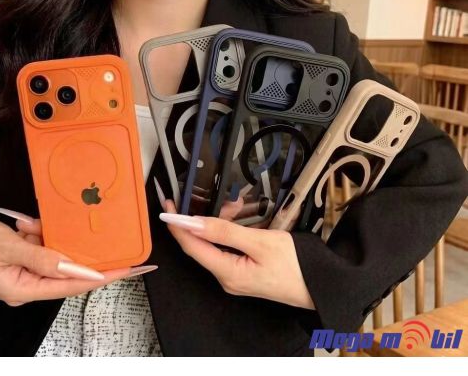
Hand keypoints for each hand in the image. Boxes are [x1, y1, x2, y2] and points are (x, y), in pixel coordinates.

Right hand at [0, 214, 156, 306]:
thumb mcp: (6, 248)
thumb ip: (39, 256)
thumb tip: (70, 266)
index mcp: (24, 289)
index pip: (71, 286)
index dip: (100, 277)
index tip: (124, 270)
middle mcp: (30, 284)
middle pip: (70, 273)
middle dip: (87, 256)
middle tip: (121, 252)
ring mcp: (29, 272)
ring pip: (57, 254)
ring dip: (52, 238)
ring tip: (30, 227)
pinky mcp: (28, 259)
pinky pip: (46, 246)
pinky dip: (41, 233)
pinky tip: (27, 224)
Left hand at [160, 200, 314, 308]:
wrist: (319, 287)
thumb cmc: (295, 267)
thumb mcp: (260, 243)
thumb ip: (225, 232)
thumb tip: (194, 223)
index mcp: (226, 272)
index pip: (191, 246)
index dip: (177, 225)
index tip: (168, 206)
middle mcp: (226, 277)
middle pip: (202, 244)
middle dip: (205, 218)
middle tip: (217, 200)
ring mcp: (234, 276)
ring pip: (216, 244)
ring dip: (222, 223)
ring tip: (237, 207)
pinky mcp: (242, 272)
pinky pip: (227, 248)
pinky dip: (231, 232)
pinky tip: (241, 220)